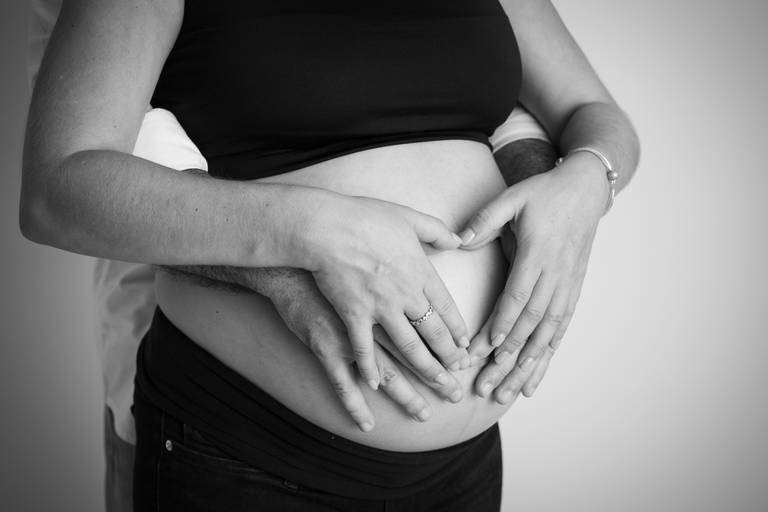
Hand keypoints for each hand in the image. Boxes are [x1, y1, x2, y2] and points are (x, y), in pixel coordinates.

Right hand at [305, 193, 469, 402]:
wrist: (326, 226)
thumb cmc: (364, 217)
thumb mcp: (407, 216)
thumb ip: (435, 229)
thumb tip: (458, 238)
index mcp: (420, 270)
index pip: (446, 305)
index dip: (457, 327)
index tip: (465, 342)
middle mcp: (405, 293)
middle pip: (434, 330)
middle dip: (449, 353)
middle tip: (459, 370)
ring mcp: (380, 307)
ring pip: (409, 345)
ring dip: (425, 367)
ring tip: (437, 384)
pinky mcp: (353, 315)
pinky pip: (364, 349)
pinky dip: (369, 368)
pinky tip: (374, 385)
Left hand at [460, 153, 606, 403]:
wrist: (585, 192)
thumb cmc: (543, 195)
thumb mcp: (513, 198)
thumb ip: (486, 219)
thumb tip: (460, 240)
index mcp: (538, 254)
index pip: (518, 296)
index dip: (503, 324)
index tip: (484, 348)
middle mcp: (555, 276)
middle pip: (530, 325)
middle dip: (506, 359)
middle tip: (484, 385)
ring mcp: (566, 287)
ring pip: (545, 335)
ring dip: (525, 368)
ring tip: (504, 394)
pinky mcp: (571, 293)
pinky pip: (559, 332)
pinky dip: (545, 358)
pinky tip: (532, 382)